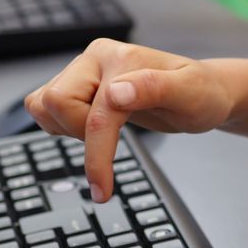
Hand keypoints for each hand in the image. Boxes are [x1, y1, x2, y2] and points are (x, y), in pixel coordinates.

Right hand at [25, 39, 234, 201]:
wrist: (204, 93)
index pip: (93, 112)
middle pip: (54, 101)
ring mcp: (84, 72)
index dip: (96, 154)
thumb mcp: (190, 94)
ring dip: (68, 129)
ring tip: (105, 131)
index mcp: (120, 58)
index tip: (102, 189)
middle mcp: (96, 59)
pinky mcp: (79, 86)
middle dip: (79, 132)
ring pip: (43, 104)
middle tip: (113, 140)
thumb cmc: (202, 94)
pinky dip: (62, 126)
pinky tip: (93, 128)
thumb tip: (116, 93)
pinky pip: (46, 108)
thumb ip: (155, 88)